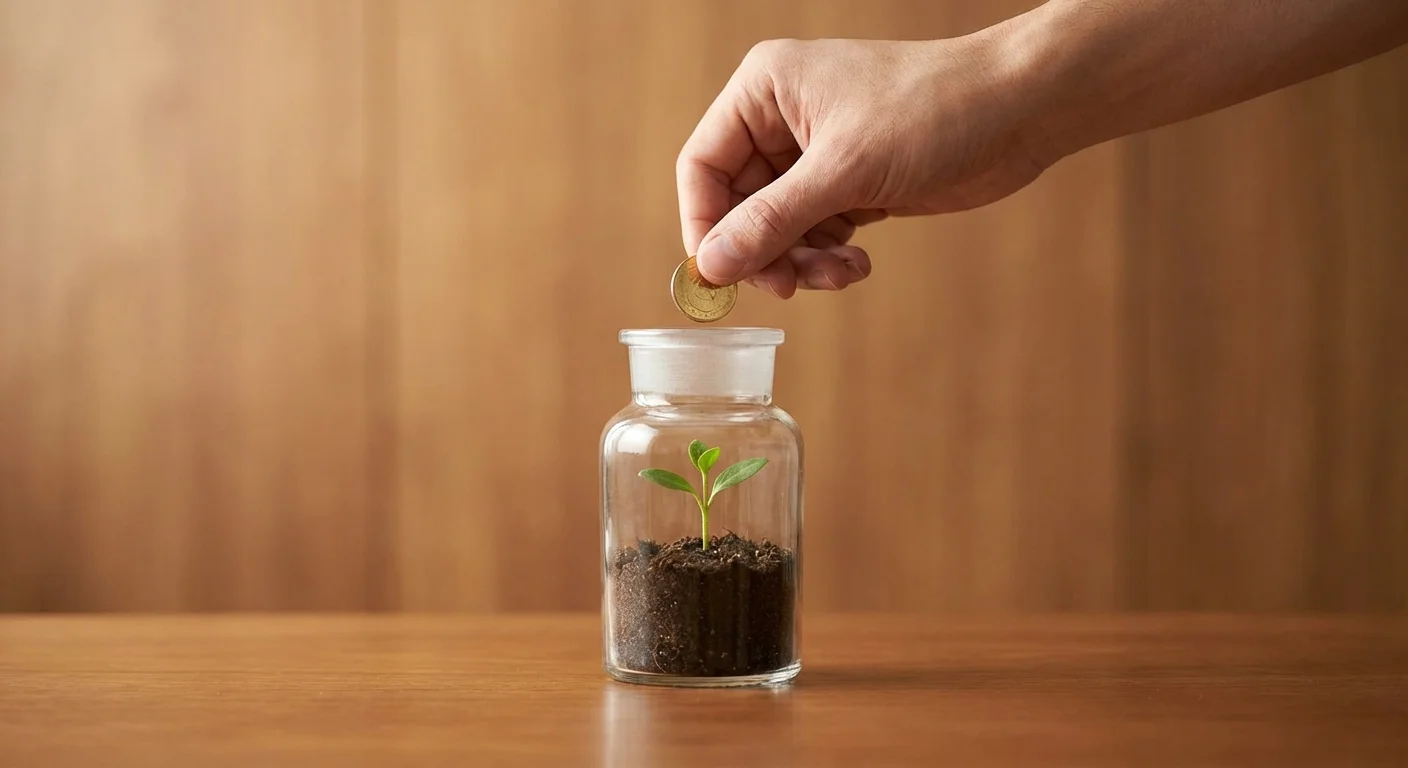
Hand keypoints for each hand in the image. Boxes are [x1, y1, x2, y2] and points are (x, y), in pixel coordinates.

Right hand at [676, 34, 1044, 296]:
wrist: (1020, 109)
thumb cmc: (933, 109)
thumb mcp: (844, 170)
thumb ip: (771, 221)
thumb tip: (712, 266)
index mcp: (764, 91)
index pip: (703, 166)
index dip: (705, 225)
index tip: (722, 275)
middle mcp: (782, 119)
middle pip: (738, 206)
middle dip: (765, 251)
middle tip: (791, 287)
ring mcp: (817, 154)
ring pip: (778, 228)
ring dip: (802, 261)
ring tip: (840, 272)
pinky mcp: (851, 183)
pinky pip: (815, 234)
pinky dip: (829, 258)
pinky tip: (860, 263)